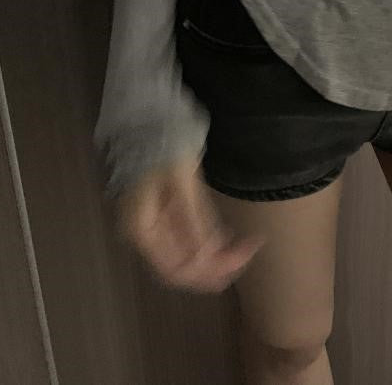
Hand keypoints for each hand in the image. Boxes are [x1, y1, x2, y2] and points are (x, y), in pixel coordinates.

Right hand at [117, 156, 262, 293]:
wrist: (146, 119)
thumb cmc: (162, 144)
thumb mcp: (182, 179)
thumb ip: (193, 218)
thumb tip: (209, 255)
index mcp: (143, 230)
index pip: (175, 270)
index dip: (209, 272)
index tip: (241, 258)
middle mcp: (145, 236)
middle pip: (181, 267)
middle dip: (216, 267)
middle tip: (249, 252)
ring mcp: (154, 227)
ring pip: (185, 257)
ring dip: (214, 258)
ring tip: (244, 248)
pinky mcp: (164, 216)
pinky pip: (185, 240)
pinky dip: (207, 243)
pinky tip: (226, 240)